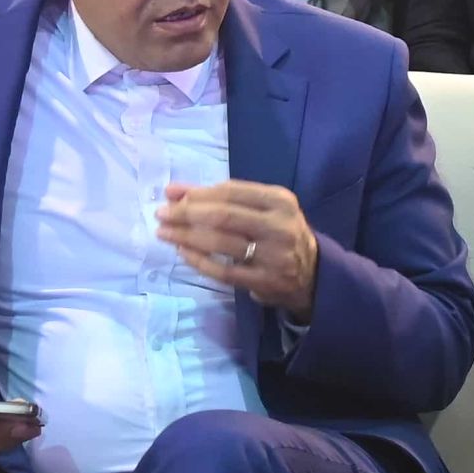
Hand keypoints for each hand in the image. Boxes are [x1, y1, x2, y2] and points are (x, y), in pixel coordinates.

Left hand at [155, 179, 320, 320]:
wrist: (312, 274)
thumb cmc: (277, 234)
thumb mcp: (260, 209)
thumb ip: (220, 198)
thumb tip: (174, 191)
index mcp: (279, 200)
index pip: (231, 191)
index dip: (197, 193)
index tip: (170, 195)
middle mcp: (278, 225)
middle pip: (223, 216)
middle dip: (186, 213)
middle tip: (161, 215)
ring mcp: (273, 255)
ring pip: (221, 242)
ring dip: (186, 237)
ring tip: (164, 233)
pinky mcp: (264, 281)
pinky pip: (224, 271)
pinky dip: (200, 261)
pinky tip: (183, 253)